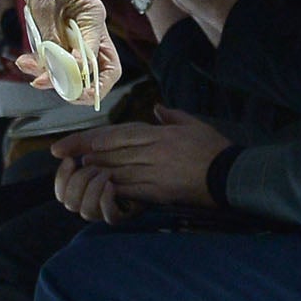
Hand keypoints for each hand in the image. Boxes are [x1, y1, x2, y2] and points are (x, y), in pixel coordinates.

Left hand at [10, 0, 121, 101]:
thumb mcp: (44, 5)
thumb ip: (52, 38)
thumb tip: (59, 70)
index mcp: (94, 18)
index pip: (101, 59)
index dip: (84, 76)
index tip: (63, 81)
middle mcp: (89, 27)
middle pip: (98, 69)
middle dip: (79, 86)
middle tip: (55, 90)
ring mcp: (75, 30)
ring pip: (74, 66)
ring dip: (54, 75)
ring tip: (28, 72)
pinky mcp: (59, 30)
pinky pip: (57, 54)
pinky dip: (42, 62)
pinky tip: (24, 61)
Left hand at [50, 108, 231, 219]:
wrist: (235, 175)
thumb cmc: (215, 148)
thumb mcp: (193, 124)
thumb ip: (171, 116)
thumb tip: (156, 108)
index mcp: (158, 134)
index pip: (118, 134)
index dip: (93, 138)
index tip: (77, 142)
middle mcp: (153, 151)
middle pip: (112, 151)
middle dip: (87, 153)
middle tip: (65, 155)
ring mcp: (156, 172)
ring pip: (118, 169)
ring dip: (97, 170)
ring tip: (79, 169)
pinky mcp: (162, 192)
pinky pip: (132, 189)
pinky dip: (114, 188)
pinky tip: (100, 188)